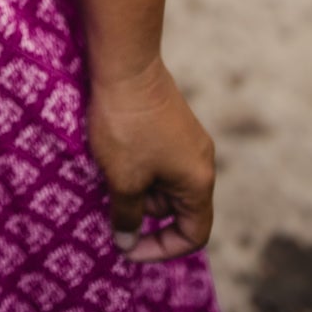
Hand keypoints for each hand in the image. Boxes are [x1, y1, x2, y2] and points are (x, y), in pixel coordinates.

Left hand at [87, 56, 215, 262]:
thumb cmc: (126, 125)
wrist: (126, 63)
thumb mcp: (123, 179)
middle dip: (144, 212)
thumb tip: (125, 241)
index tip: (127, 246)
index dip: (161, 248)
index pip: (192, 234)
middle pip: (178, 208)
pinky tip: (113, 153)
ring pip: (165, 182)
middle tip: (111, 202)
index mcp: (198, 181)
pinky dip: (138, 166)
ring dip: (138, 187)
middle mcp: (201, 161)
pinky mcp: (173, 121)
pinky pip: (159, 159)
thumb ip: (127, 216)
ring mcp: (188, 138)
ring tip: (109, 171)